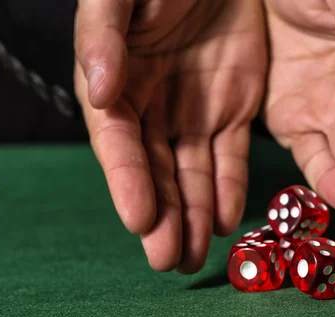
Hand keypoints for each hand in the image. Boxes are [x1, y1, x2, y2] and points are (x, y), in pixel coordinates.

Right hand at [74, 0, 266, 272]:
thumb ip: (105, 38)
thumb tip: (100, 93)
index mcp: (119, 87)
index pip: (121, 145)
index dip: (128, 183)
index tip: (139, 220)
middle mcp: (154, 110)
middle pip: (156, 174)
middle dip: (162, 219)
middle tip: (169, 261)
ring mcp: (195, 115)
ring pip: (193, 175)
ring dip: (194, 217)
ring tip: (197, 256)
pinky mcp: (234, 112)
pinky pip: (231, 158)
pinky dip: (230, 190)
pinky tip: (227, 220)